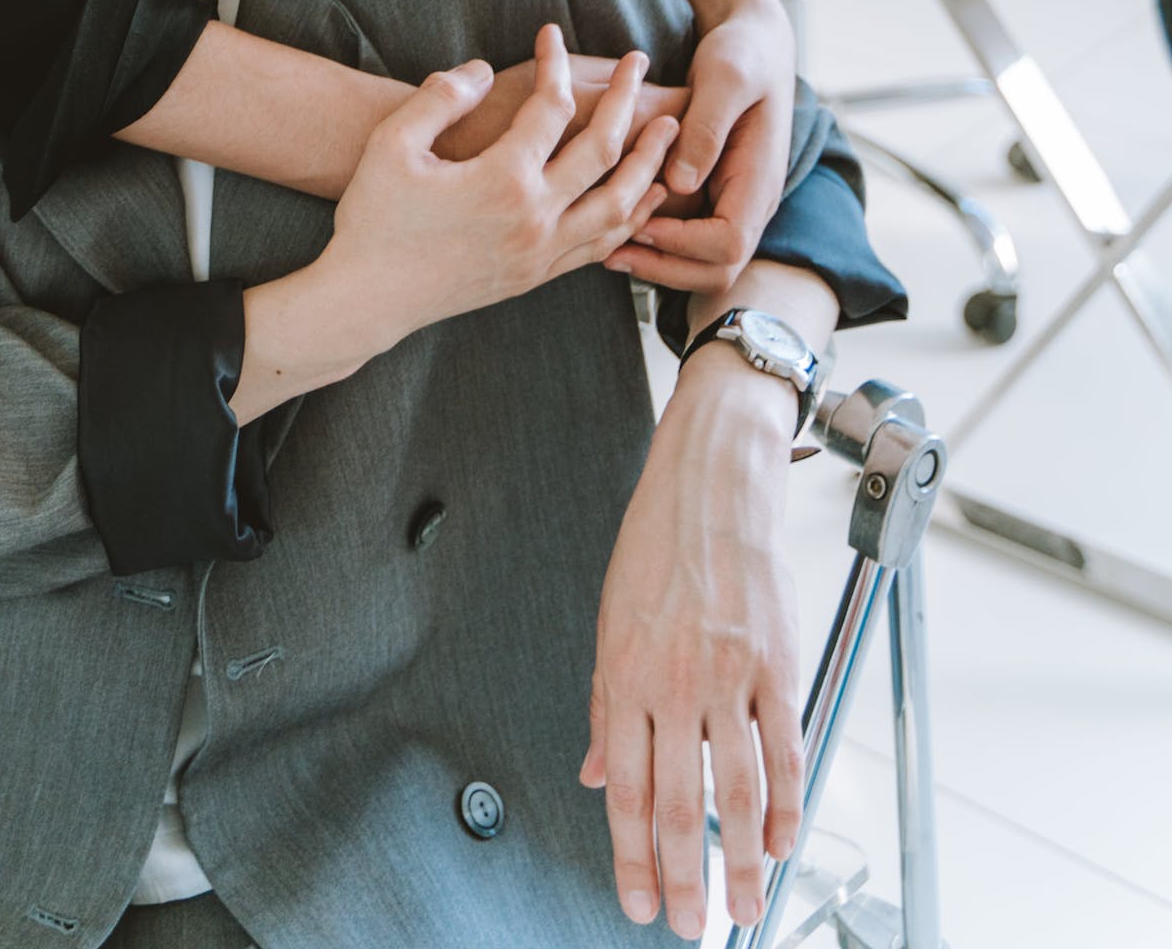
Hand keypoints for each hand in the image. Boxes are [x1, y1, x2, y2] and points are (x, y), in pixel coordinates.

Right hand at [311, 30, 680, 366]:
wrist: (369, 299)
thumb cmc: (374, 217)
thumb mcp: (392, 143)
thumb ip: (441, 97)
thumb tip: (482, 70)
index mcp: (502, 180)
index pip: (551, 107)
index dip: (555, 63)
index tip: (550, 32)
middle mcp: (535, 218)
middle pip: (604, 151)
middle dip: (627, 100)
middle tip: (640, 63)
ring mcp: (542, 253)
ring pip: (620, 206)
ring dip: (648, 164)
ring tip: (667, 132)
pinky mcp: (538, 277)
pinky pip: (603, 245)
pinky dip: (631, 218)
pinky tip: (640, 198)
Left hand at [581, 353, 804, 934]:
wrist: (712, 481)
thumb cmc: (658, 542)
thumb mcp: (610, 619)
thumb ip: (606, 705)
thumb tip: (597, 773)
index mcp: (625, 675)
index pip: (625, 790)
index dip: (630, 857)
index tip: (637, 902)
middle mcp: (673, 681)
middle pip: (679, 804)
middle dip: (684, 878)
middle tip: (690, 925)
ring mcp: (728, 674)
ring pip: (738, 791)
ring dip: (744, 861)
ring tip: (743, 906)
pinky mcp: (776, 663)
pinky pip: (785, 749)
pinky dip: (788, 804)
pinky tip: (784, 840)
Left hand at [607, 0, 794, 292]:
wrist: (758, 43)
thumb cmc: (742, 53)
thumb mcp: (726, 78)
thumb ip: (707, 127)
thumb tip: (680, 184)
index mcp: (759, 179)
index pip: (730, 244)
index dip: (682, 244)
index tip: (638, 224)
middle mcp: (751, 201)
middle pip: (718, 270)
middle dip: (665, 268)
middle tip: (611, 253)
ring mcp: (734, 202)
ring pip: (704, 265)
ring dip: (659, 263)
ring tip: (606, 250)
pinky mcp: (715, 196)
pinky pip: (691, 241)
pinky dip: (658, 244)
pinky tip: (615, 228)